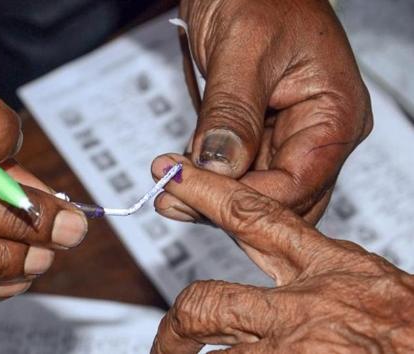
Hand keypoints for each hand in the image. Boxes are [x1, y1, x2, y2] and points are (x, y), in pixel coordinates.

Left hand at [150, 155, 413, 352]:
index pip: (254, 215)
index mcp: (335, 271)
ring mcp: (296, 346)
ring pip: (209, 345)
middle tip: (168, 341)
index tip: (174, 174)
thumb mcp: (384, 296)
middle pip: (207, 301)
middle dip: (177, 324)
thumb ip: (337, 288)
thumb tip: (302, 290)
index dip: (207, 191)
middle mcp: (308, 308)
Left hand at [157, 0, 372, 223]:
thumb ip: (233, 111)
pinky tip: (180, 176)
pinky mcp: (261, 133)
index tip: (189, 193)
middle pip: (280, 197)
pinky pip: (239, 170)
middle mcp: (319, 132)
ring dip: (212, 195)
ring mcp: (289, 134)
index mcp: (335, 114)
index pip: (296, 184)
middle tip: (172, 198)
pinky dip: (210, 178)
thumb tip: (220, 167)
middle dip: (226, 205)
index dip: (242, 198)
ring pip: (257, 189)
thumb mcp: (243, 49)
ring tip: (168, 189)